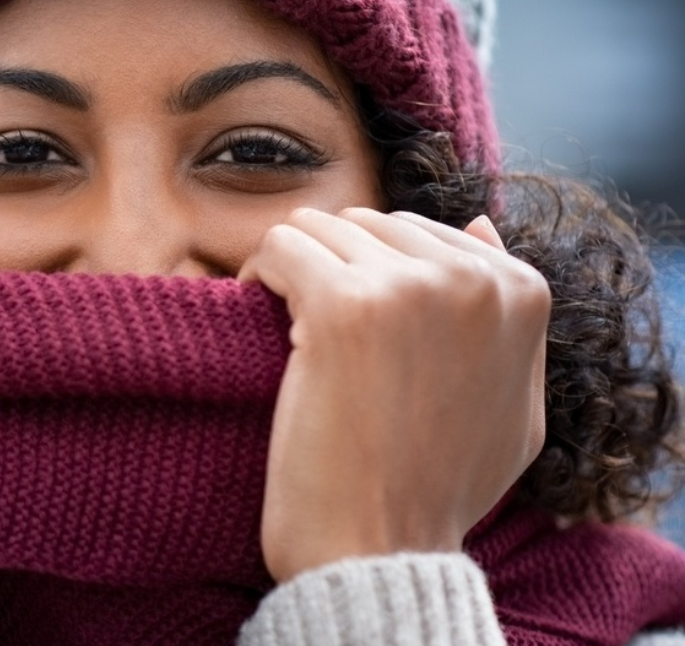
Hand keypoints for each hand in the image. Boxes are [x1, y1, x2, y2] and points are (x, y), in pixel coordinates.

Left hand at [239, 208, 548, 581]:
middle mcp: (470, 279)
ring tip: (285, 319)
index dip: (372, 271)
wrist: (382, 550)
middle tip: (309, 322)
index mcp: (520, 292)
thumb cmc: (438, 486)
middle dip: (333, 265)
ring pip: (318, 228)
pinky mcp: (343, 307)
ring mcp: (407, 289)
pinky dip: (258, 273)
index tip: (349, 317)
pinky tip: (255, 310)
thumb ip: (507, 317)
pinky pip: (279, 246)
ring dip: (294, 269)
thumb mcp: (514, 404)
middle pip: (366, 224)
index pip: (418, 232)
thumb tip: (478, 225)